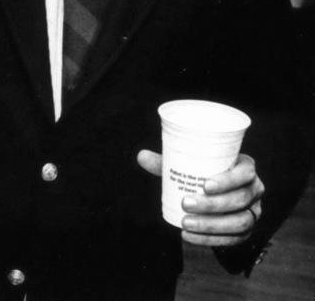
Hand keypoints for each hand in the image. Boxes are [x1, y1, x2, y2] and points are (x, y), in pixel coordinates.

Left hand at [137, 150, 263, 246]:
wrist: (218, 193)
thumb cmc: (203, 172)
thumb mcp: (189, 165)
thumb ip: (167, 162)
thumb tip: (141, 156)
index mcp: (245, 168)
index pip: (245, 173)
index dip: (229, 180)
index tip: (205, 185)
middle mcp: (255, 189)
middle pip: (240, 199)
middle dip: (213, 205)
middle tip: (186, 203)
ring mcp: (254, 211)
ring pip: (241, 221)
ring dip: (212, 225)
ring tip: (186, 222)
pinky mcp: (247, 230)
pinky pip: (234, 239)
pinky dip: (211, 239)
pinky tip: (190, 236)